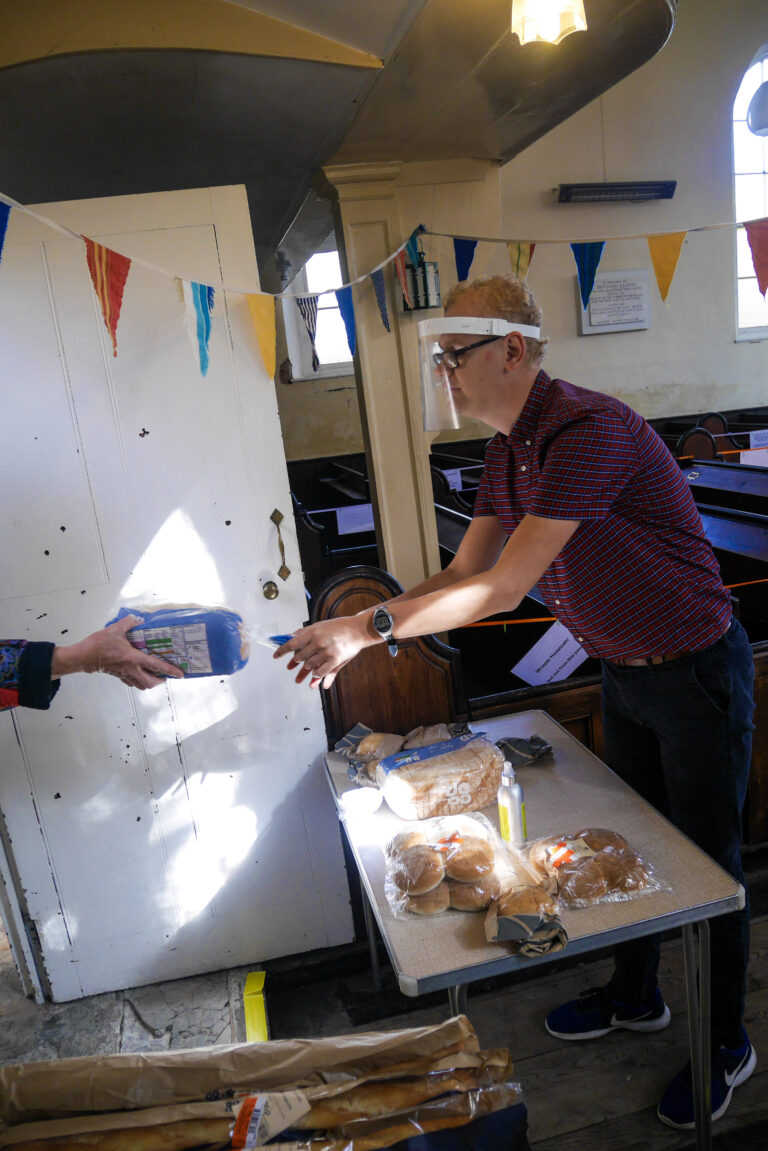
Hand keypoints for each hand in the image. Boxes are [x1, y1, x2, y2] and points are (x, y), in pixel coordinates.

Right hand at [51, 616, 185, 689]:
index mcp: (133, 658)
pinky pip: (132, 682)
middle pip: (151, 682)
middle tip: (167, 675)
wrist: (82, 657)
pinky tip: (141, 673)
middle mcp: (131, 669)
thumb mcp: (114, 629)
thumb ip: (129, 622)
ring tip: (156, 676)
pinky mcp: (118, 676)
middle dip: (161, 681)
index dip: (170, 671)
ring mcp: (124, 674)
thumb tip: (138, 618)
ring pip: (142, 685)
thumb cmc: (98, 644)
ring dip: (151, 682)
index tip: (181, 674)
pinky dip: (140, 680)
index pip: (156, 666)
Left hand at [274, 617, 371, 688]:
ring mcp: (327, 652)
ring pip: (309, 665)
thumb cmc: (339, 627)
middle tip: (297, 661)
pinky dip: (316, 674)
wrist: (358, 630)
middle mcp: (318, 642)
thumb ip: (304, 632)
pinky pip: (320, 672)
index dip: (282, 651)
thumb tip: (290, 636)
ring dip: (307, 668)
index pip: (292, 643)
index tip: (276, 656)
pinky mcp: (336, 660)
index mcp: (313, 632)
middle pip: (299, 657)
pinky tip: (316, 673)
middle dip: (297, 660)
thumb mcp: (319, 625)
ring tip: (308, 666)